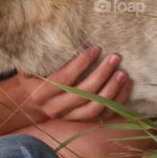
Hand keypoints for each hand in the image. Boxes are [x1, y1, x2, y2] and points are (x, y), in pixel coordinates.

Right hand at [15, 46, 131, 121]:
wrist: (30, 102)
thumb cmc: (33, 77)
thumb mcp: (31, 66)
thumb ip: (41, 55)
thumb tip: (56, 36)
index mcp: (41, 93)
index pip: (64, 79)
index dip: (81, 64)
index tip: (95, 48)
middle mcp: (54, 108)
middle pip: (83, 94)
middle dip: (101, 74)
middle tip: (115, 58)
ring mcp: (68, 117)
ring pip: (94, 108)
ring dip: (111, 90)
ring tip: (123, 73)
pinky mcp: (80, 121)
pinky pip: (103, 115)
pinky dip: (117, 101)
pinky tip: (126, 85)